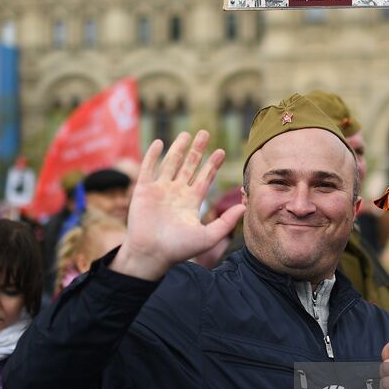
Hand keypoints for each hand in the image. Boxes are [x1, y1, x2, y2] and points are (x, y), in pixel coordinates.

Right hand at [111, 131, 244, 281]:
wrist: (150, 255)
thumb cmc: (178, 249)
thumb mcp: (207, 236)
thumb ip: (226, 222)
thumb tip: (245, 206)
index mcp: (191, 202)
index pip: (204, 178)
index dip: (212, 165)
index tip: (220, 151)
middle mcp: (176, 193)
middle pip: (188, 166)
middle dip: (197, 150)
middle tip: (205, 133)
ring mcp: (159, 190)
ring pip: (170, 163)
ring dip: (178, 148)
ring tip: (186, 134)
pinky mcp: (143, 190)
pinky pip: (148, 168)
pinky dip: (152, 155)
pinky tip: (159, 143)